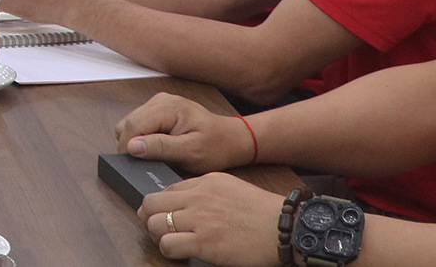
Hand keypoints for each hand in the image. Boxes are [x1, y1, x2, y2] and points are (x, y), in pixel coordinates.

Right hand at [116, 93, 255, 173]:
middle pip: (128, 122)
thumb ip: (161, 147)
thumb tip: (132, 146)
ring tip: (158, 152)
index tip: (133, 165)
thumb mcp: (191, 152)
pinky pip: (139, 123)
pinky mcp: (158, 109)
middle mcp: (161, 100)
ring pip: (130, 123)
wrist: (230, 139)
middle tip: (149, 162)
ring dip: (138, 141)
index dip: (128, 147)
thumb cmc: (216, 146)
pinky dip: (143, 137)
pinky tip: (159, 145)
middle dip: (133, 144)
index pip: (133, 125)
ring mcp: (158, 102)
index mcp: (169, 107)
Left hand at [137, 173, 286, 265]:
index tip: (163, 215)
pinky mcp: (204, 242)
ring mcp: (200, 220)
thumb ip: (206, 190)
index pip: (166, 190)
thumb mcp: (231, 187)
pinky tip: (180, 253)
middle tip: (159, 229)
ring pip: (155, 223)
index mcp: (205, 182)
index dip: (160, 205)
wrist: (286, 227)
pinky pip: (168, 244)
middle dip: (150, 217)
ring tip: (170, 241)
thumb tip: (184, 199)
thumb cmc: (263, 211)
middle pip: (152, 203)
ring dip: (158, 235)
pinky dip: (169, 250)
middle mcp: (198, 198)